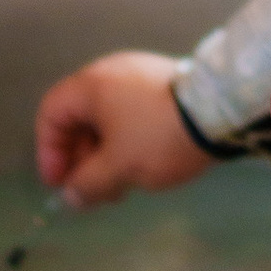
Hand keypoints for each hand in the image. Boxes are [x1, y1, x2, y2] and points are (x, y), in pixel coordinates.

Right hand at [35, 50, 208, 207]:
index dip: (49, 151)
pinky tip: (141, 167)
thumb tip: (70, 197)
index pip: (51, 113)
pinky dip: (127, 143)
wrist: (222, 112)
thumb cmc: (158, 137)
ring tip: (118, 187)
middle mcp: (111, 73)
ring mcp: (140, 76)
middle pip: (79, 118)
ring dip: (104, 156)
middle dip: (80, 159)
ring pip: (108, 120)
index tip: (60, 183)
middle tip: (91, 191)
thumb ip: (87, 184)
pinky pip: (132, 116)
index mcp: (91, 85)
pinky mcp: (164, 86)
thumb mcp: (118, 167)